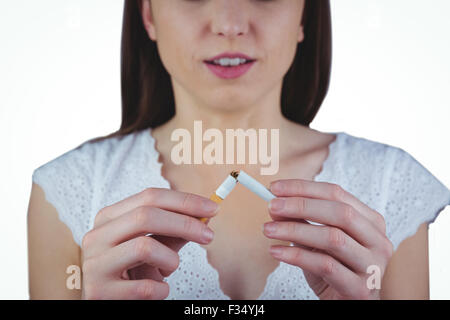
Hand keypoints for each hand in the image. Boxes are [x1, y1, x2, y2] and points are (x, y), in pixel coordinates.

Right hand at [80, 187, 218, 298]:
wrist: (101, 301)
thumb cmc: (128, 270)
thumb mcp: (149, 246)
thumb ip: (173, 230)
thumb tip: (206, 216)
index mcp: (108, 218)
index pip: (149, 197)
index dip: (184, 200)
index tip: (212, 208)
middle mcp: (96, 237)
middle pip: (145, 216)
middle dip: (185, 224)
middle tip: (208, 235)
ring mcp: (94, 264)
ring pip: (144, 247)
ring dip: (170, 259)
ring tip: (170, 269)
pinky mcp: (99, 292)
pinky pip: (145, 287)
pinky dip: (161, 289)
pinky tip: (159, 289)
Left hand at [263, 179, 393, 299]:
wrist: (349, 305)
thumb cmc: (336, 271)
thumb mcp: (318, 242)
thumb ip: (302, 222)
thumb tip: (276, 205)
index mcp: (370, 221)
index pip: (337, 193)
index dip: (304, 188)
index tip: (276, 188)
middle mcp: (377, 241)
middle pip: (339, 212)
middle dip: (301, 205)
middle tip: (272, 206)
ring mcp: (372, 266)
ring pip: (332, 238)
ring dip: (294, 230)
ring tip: (269, 230)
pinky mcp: (359, 288)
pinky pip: (324, 265)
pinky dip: (296, 256)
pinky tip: (276, 251)